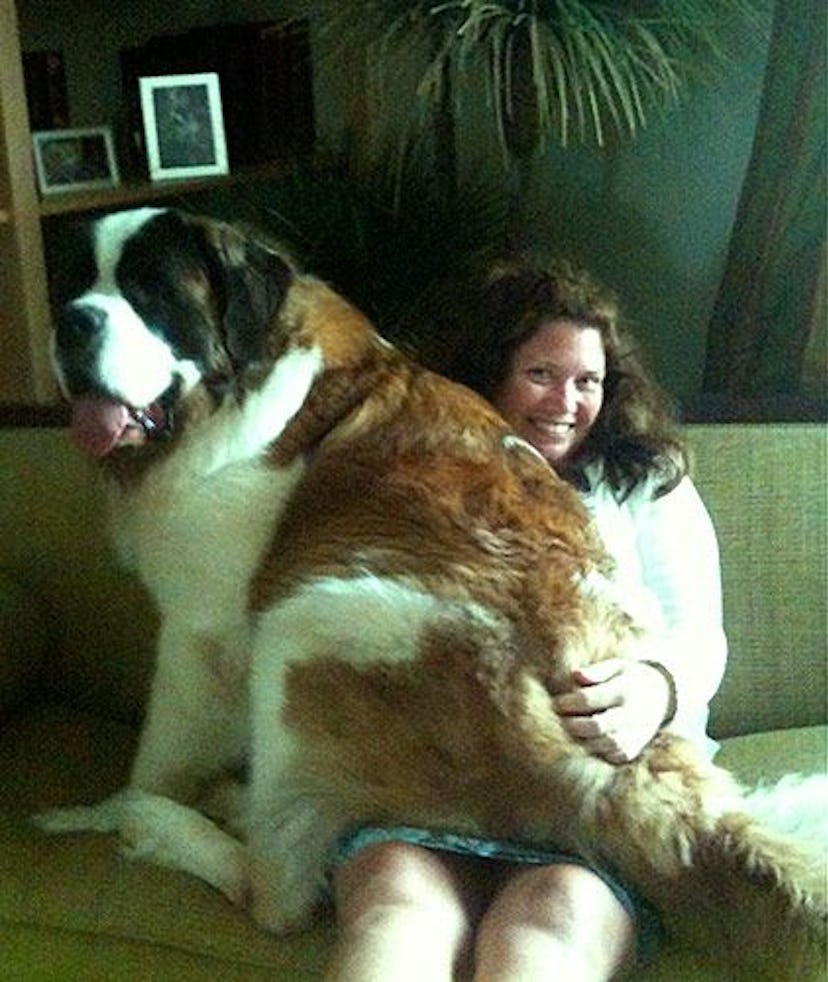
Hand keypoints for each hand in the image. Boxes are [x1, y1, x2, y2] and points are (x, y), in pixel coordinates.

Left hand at [552, 658, 671, 763]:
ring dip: (583, 740)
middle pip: (597, 726)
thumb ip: (596, 671)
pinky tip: (585, 742)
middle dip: (573, 725)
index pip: (590, 699)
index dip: (569, 703)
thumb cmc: (630, 678)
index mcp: (624, 690)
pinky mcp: (635, 748)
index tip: (556, 704)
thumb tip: (574, 675)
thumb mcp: (617, 666)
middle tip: (559, 721)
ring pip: (604, 744)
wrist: (663, 697)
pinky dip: (597, 751)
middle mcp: (632, 714)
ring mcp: (636, 734)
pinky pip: (613, 755)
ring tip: (568, 733)